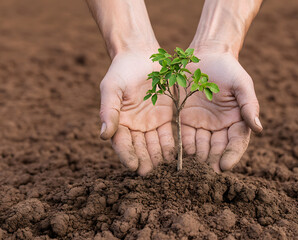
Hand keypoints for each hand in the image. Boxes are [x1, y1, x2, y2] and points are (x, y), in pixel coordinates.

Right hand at [99, 50, 174, 175]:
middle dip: (146, 160)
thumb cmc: (122, 70)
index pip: (122, 143)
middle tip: (152, 173)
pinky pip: (172, 134)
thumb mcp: (112, 87)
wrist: (141, 55)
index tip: (134, 166)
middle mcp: (136, 128)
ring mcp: (153, 124)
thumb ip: (108, 110)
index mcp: (120, 123)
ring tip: (168, 167)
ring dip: (161, 156)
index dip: (127, 155)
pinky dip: (175, 144)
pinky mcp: (168, 119)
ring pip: (157, 145)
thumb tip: (103, 134)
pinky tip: (180, 153)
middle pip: (141, 148)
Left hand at [181, 51, 262, 172]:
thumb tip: (259, 128)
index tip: (224, 167)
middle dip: (211, 161)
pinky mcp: (184, 120)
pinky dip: (181, 147)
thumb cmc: (228, 68)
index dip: (231, 155)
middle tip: (204, 173)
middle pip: (216, 148)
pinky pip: (182, 136)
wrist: (205, 55)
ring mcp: (200, 124)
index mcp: (236, 121)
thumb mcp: (242, 84)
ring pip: (199, 146)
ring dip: (195, 158)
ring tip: (190, 168)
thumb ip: (250, 105)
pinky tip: (177, 155)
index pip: (236, 143)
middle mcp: (218, 127)